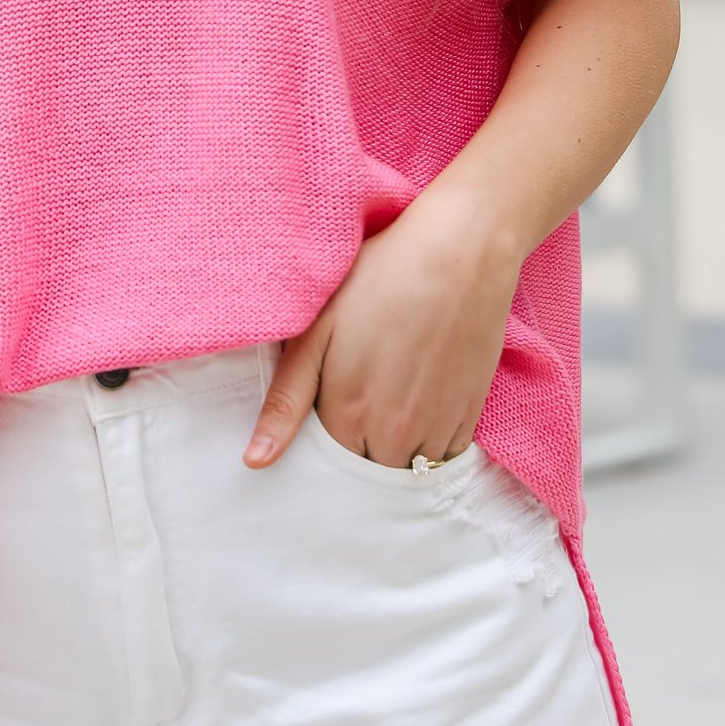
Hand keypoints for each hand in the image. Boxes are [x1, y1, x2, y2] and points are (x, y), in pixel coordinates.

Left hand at [243, 186, 521, 468]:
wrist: (460, 251)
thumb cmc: (381, 278)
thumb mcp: (317, 330)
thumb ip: (286, 400)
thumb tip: (255, 461)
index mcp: (347, 415)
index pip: (324, 468)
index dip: (318, 449)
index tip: (321, 418)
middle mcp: (393, 434)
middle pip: (365, 473)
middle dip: (354, 455)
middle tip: (355, 405)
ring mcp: (435, 427)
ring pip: (406, 472)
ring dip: (392, 455)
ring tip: (385, 405)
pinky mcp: (469, 414)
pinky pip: (444, 458)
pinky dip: (428, 446)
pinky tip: (418, 405)